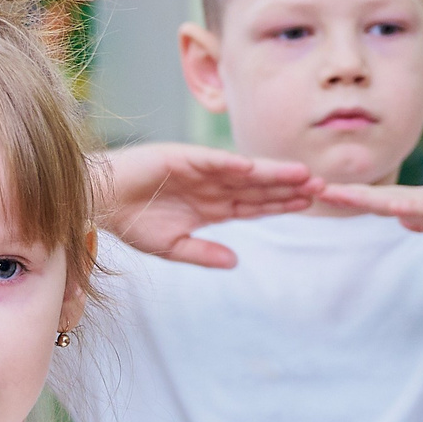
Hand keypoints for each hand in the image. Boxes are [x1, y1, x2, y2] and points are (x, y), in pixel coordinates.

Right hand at [99, 143, 320, 267]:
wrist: (100, 201)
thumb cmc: (132, 221)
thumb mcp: (172, 246)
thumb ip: (204, 253)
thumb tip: (236, 263)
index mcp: (212, 207)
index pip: (254, 206)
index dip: (281, 204)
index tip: (309, 204)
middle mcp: (211, 186)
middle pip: (257, 188)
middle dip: (288, 187)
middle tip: (321, 186)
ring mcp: (198, 171)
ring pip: (243, 173)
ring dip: (271, 173)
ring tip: (300, 173)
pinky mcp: (179, 158)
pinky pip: (211, 161)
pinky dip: (231, 163)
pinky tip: (254, 167)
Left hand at [316, 178, 422, 243]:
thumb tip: (402, 219)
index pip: (378, 203)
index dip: (349, 198)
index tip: (318, 195)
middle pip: (377, 196)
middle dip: (343, 192)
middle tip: (306, 186)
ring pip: (395, 199)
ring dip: (363, 196)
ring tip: (332, 191)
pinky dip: (407, 207)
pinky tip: (388, 208)